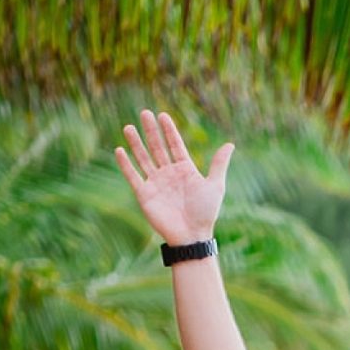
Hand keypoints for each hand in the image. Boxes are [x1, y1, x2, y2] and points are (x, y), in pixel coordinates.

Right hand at [114, 108, 233, 247]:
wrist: (192, 235)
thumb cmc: (205, 212)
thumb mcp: (215, 185)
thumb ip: (219, 164)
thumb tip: (230, 144)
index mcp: (185, 170)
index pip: (175, 145)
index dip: (169, 131)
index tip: (162, 115)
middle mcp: (169, 174)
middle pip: (157, 148)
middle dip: (151, 131)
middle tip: (144, 113)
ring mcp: (156, 183)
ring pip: (143, 158)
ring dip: (136, 143)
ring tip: (129, 127)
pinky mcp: (144, 194)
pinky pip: (133, 176)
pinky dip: (125, 164)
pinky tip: (119, 150)